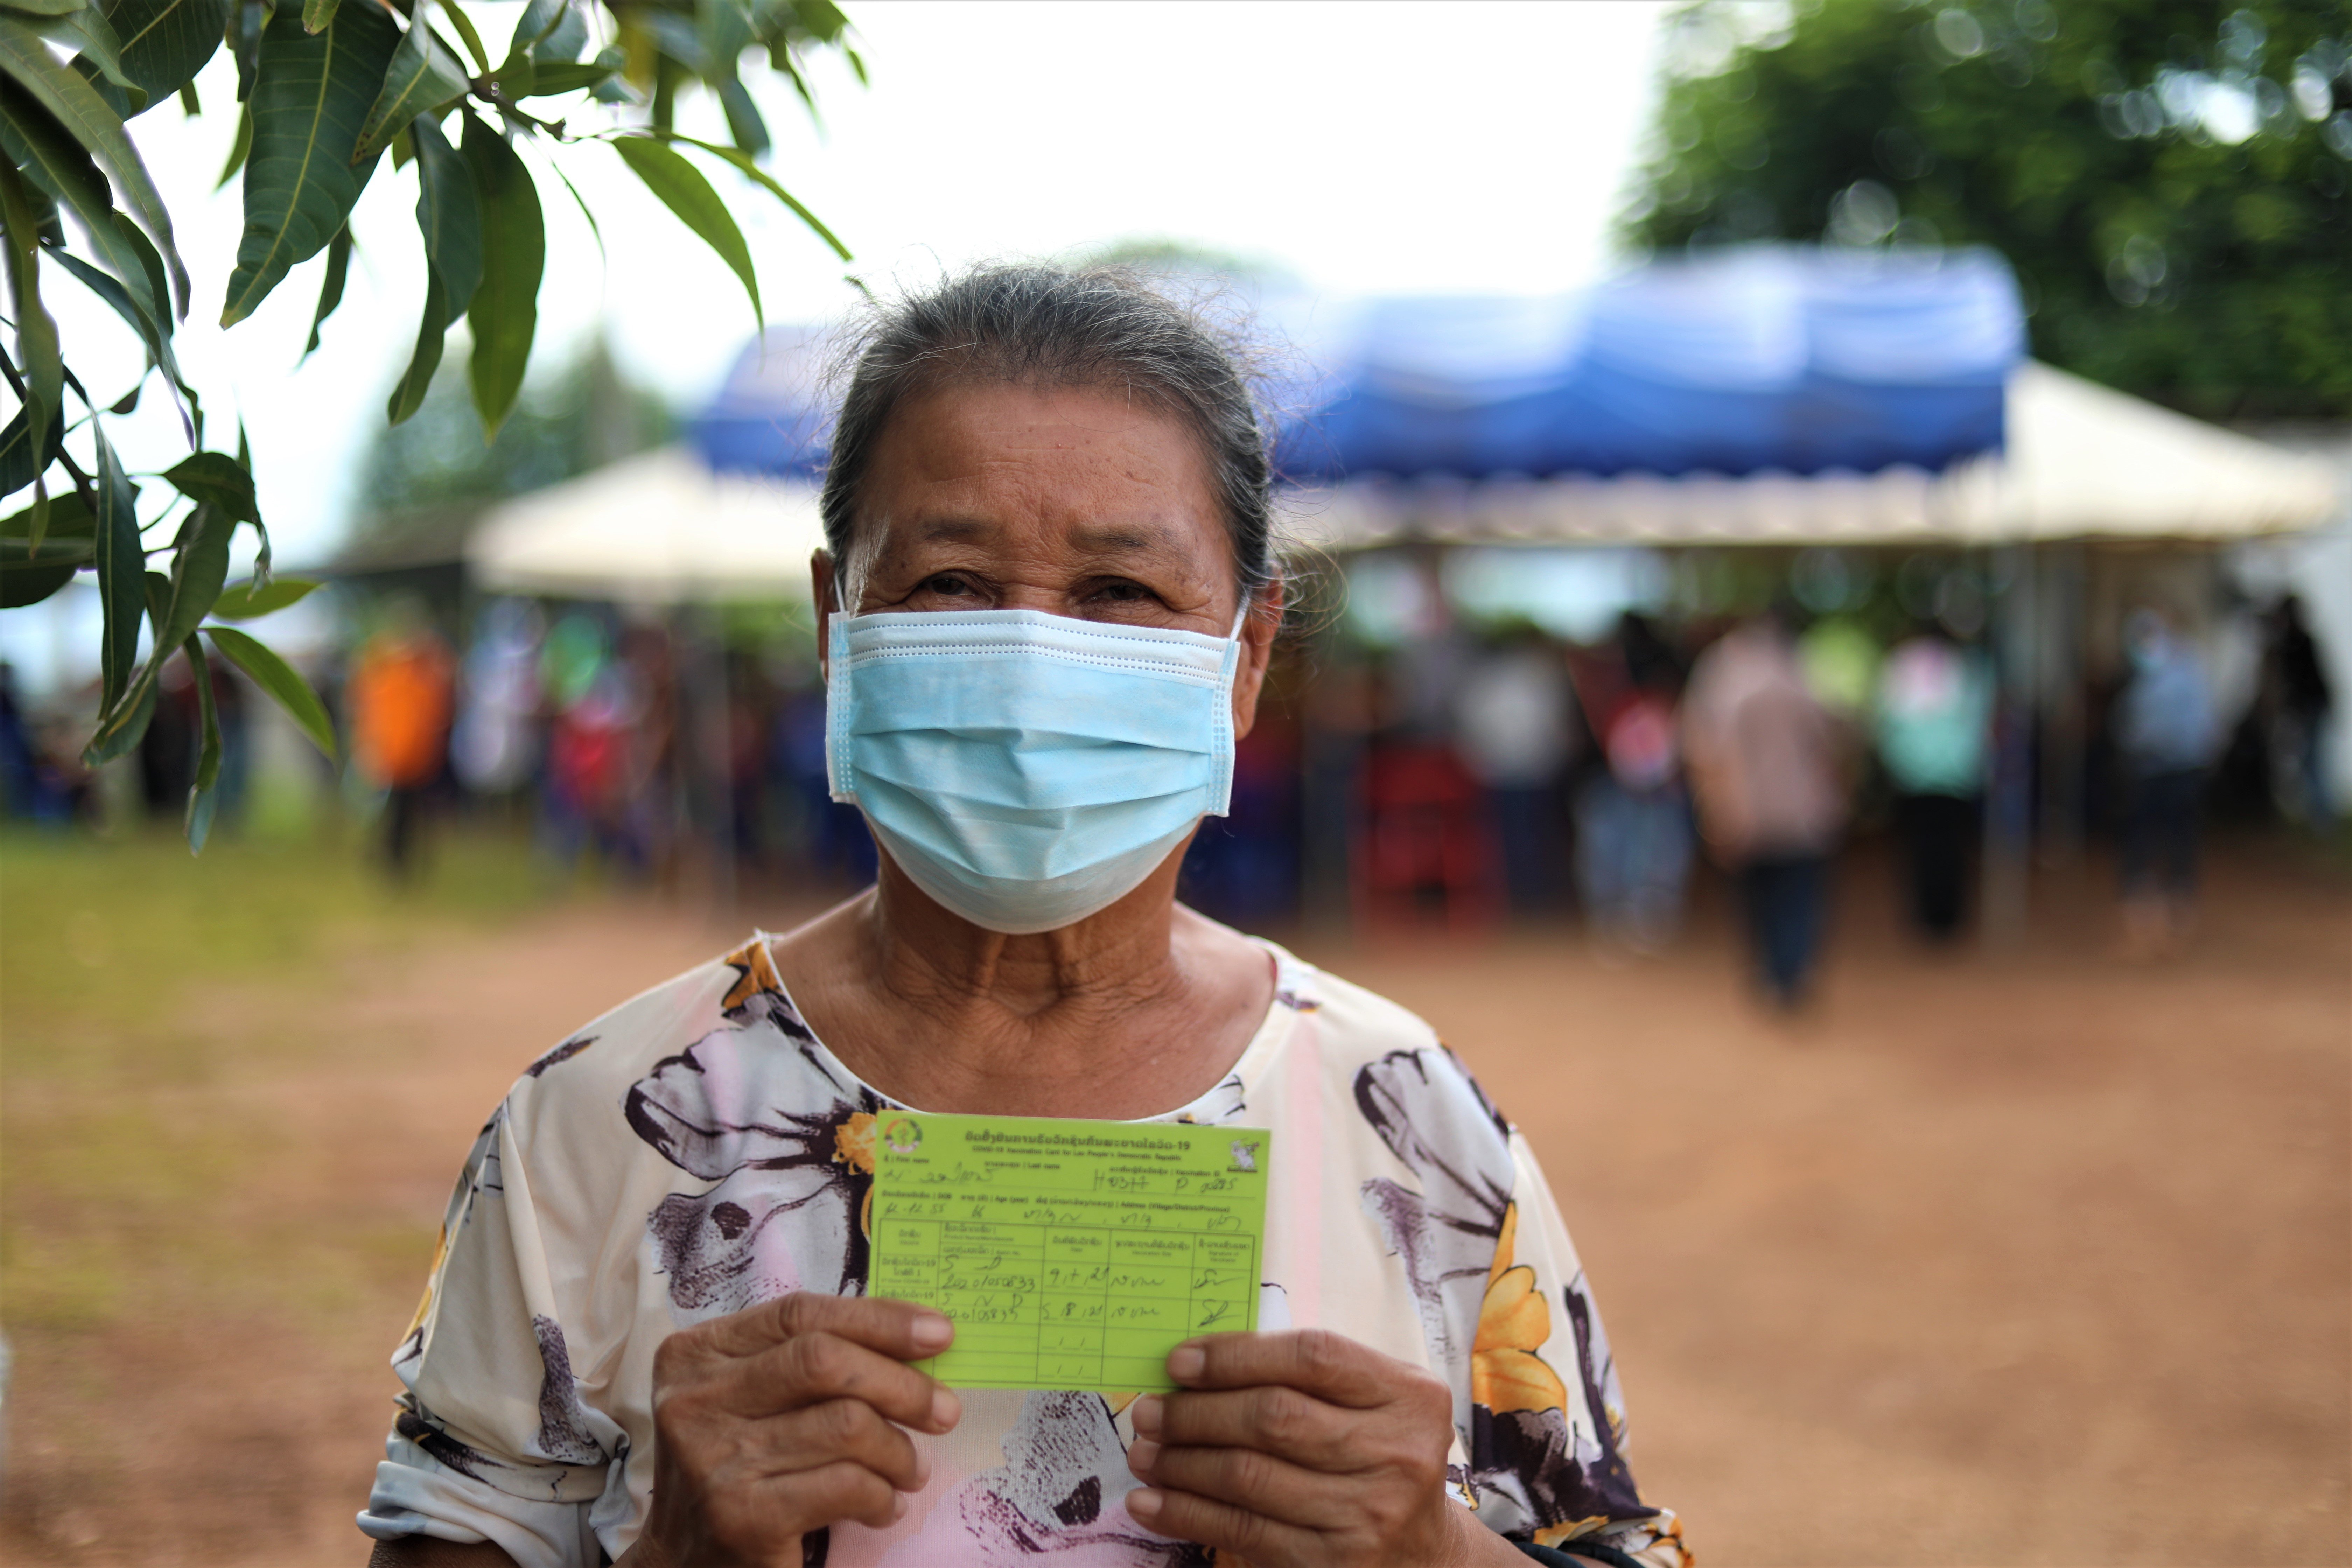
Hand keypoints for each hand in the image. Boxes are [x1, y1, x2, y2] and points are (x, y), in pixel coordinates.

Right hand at [623, 1293, 960, 1567]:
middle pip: (825, 1361)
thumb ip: (808, 1362)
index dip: (878, 1319)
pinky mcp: (741, 1516)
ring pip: (846, 1425)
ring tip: (911, 1470)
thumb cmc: (735, 1468)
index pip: (800, 1314)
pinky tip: (885, 1506)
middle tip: (944, 1411)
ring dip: (898, 1451)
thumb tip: (914, 1338)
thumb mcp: (752, 1400)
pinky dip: (881, 1496)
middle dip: (902, 1383)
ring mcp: (714, 1458)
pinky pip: (845, 1485)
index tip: (939, 1333)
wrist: (684, 1564)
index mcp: (696, 1354)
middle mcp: (695, 1400)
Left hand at [1122, 1329, 1513, 1567]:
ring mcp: (1367, 1513)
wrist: (1424, 1556)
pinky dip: (1186, 1514)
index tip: (1179, 1361)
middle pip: (1274, 1417)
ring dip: (1181, 1463)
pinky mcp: (1333, 1564)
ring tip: (1144, 1451)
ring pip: (1249, 1476)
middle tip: (1150, 1411)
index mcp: (1409, 1396)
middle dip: (1197, 1412)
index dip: (1236, 1355)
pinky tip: (1152, 1502)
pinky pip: (1242, 1531)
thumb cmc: (1379, 1460)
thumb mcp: (1373, 1406)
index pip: (1312, 1356)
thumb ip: (1310, 1379)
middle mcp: (1396, 1453)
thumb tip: (1201, 1365)